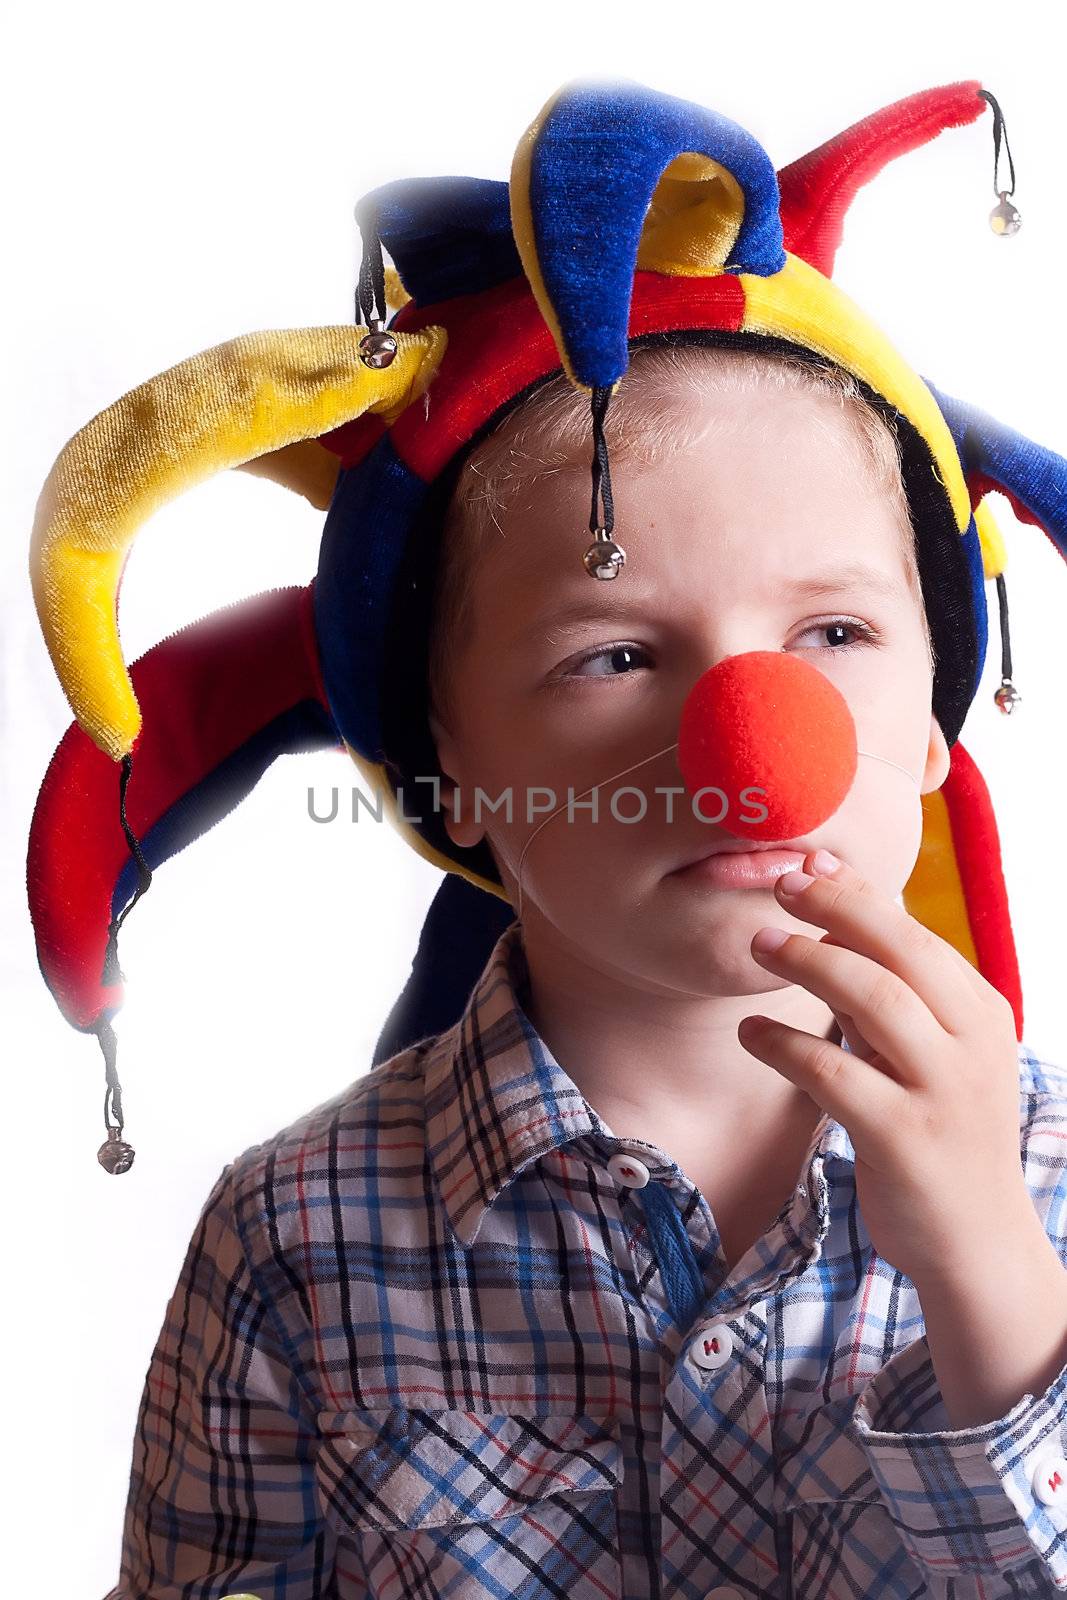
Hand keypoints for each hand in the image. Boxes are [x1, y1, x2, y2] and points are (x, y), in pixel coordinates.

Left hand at [738, 850, 1032, 1287]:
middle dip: (836, 910)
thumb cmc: (941, 1133)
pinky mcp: (906, 1141)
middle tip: (778, 887)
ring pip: (874, 1002)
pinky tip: (751, 1033)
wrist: (978, 1242)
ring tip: (757, 945)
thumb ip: (894, 993)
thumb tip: (831, 910)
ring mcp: (944, 1094)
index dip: (859, 895)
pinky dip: (784, 1045)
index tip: (806, 865)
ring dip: (809, 963)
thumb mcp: (933, 1055)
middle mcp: (973, 1045)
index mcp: (982, 1013)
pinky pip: (834, 1076)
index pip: (917, 935)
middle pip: (902, 953)